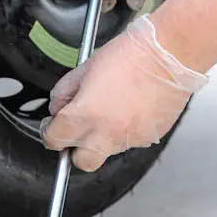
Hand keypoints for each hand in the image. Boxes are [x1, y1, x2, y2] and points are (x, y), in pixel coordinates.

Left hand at [40, 15, 208, 172]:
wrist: (167, 54)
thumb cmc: (129, 55)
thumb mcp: (84, 68)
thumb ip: (64, 92)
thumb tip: (58, 108)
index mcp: (86, 114)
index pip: (55, 140)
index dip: (49, 132)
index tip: (52, 125)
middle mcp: (107, 133)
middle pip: (81, 162)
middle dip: (75, 149)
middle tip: (77, 129)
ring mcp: (130, 139)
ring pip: (107, 151)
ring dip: (102, 137)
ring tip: (112, 108)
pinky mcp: (150, 138)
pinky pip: (130, 142)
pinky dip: (125, 130)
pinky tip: (130, 108)